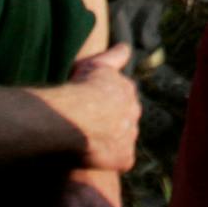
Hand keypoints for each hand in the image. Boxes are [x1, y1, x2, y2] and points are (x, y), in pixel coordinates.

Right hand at [38, 43, 138, 170]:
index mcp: (128, 90)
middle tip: (89, 124)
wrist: (73, 117)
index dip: (107, 102)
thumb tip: (125, 47)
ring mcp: (131, 136)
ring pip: (123, 139)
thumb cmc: (80, 88)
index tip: (92, 105)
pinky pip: (122, 160)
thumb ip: (114, 56)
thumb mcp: (96, 64)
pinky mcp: (126, 158)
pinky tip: (94, 157)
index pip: (123, 97)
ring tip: (88, 140)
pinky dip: (111, 159)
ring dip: (111, 140)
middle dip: (112, 121)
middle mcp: (134, 113)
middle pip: (125, 118)